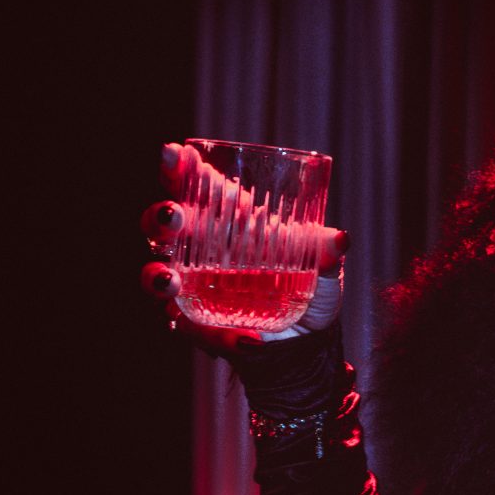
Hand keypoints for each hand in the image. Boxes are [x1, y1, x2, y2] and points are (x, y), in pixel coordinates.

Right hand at [139, 140, 348, 355]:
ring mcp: (193, 289)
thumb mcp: (323, 271)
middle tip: (175, 215)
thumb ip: (326, 253)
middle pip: (161, 227)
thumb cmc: (309, 290)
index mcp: (228, 223)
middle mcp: (199, 251)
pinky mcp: (197, 327)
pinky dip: (217, 336)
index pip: (194, 188)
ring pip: (155, 276)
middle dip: (160, 218)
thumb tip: (339, 239)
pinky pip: (194, 331)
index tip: (174, 152)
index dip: (177, 169)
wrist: (306, 342)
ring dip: (158, 276)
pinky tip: (245, 339)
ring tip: (172, 281)